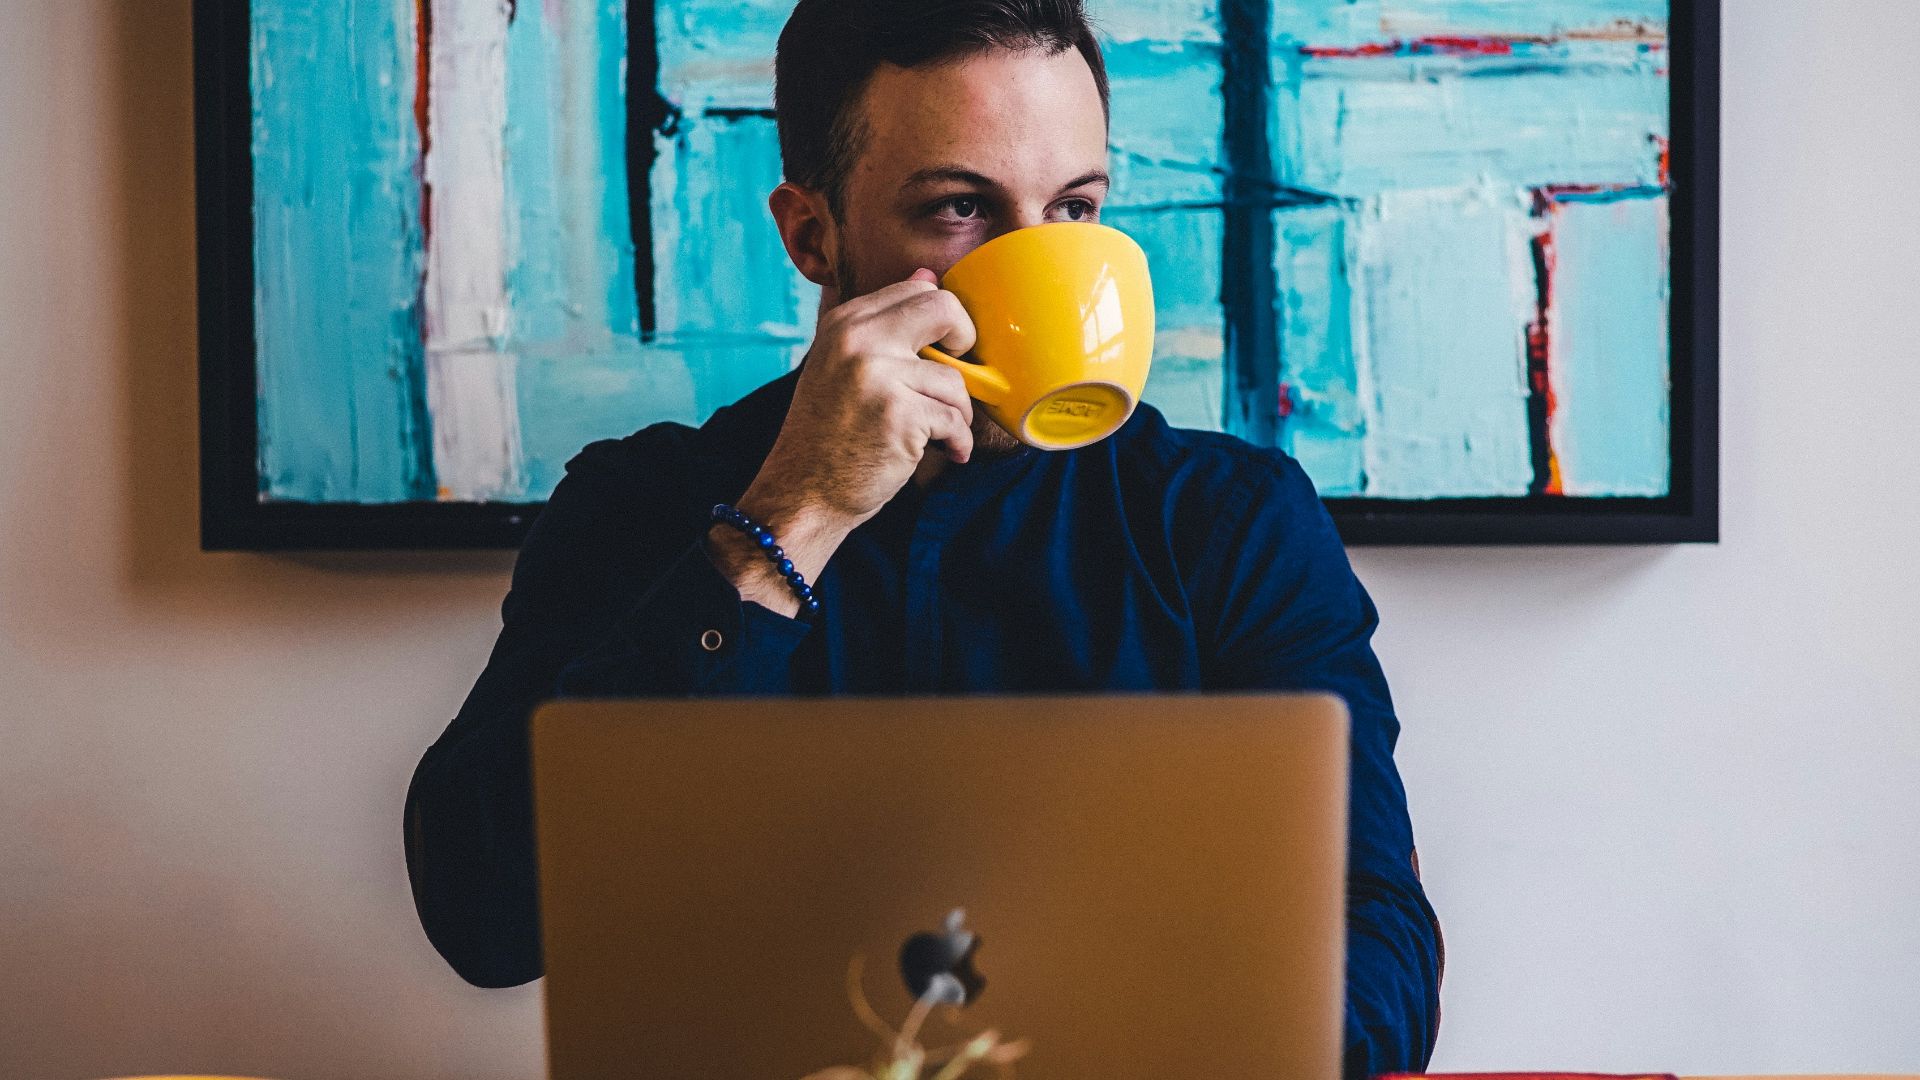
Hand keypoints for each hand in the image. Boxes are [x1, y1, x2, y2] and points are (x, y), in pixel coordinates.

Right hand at [705, 267, 976, 615]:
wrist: (802, 492)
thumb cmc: (829, 434)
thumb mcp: (843, 365)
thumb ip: (884, 325)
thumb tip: (928, 276)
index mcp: (845, 323)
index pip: (917, 290)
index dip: (944, 319)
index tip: (946, 349)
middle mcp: (859, 340)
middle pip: (945, 310)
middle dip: (965, 342)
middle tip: (955, 378)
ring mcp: (878, 375)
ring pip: (955, 380)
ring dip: (957, 414)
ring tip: (939, 435)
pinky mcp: (899, 414)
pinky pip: (955, 420)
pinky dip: (958, 443)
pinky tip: (945, 453)